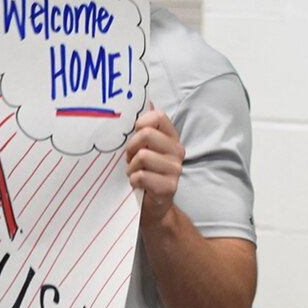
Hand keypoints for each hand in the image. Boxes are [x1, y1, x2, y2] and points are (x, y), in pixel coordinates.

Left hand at [125, 107, 184, 222]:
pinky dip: (133, 180)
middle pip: (147, 134)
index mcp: (171, 137)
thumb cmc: (144, 173)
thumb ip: (145, 127)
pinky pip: (141, 176)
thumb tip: (147, 101)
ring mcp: (175, 169)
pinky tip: (137, 184)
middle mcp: (177, 150)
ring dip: (131, 167)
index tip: (134, 136)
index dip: (140, 124)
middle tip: (130, 159)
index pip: (158, 116)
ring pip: (143, 156)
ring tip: (134, 173)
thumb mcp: (143, 148)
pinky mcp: (169, 187)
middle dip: (131, 147)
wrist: (152, 206)